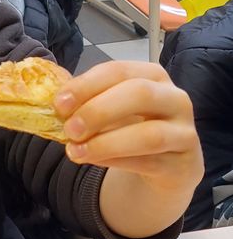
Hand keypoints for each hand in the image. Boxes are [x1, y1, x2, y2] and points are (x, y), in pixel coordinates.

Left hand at [54, 61, 202, 194]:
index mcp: (152, 75)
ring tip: (75, 152)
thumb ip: (87, 103)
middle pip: (139, 94)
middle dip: (98, 111)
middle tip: (69, 129)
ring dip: (106, 143)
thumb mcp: (110, 110)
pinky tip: (93, 161)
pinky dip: (116, 161)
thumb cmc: (130, 128)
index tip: (59, 104)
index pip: (118, 71)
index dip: (86, 85)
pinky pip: (149, 162)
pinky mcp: (185, 164)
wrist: (164, 167)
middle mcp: (174, 98)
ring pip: (149, 134)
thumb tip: (53, 105)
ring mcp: (184, 131)